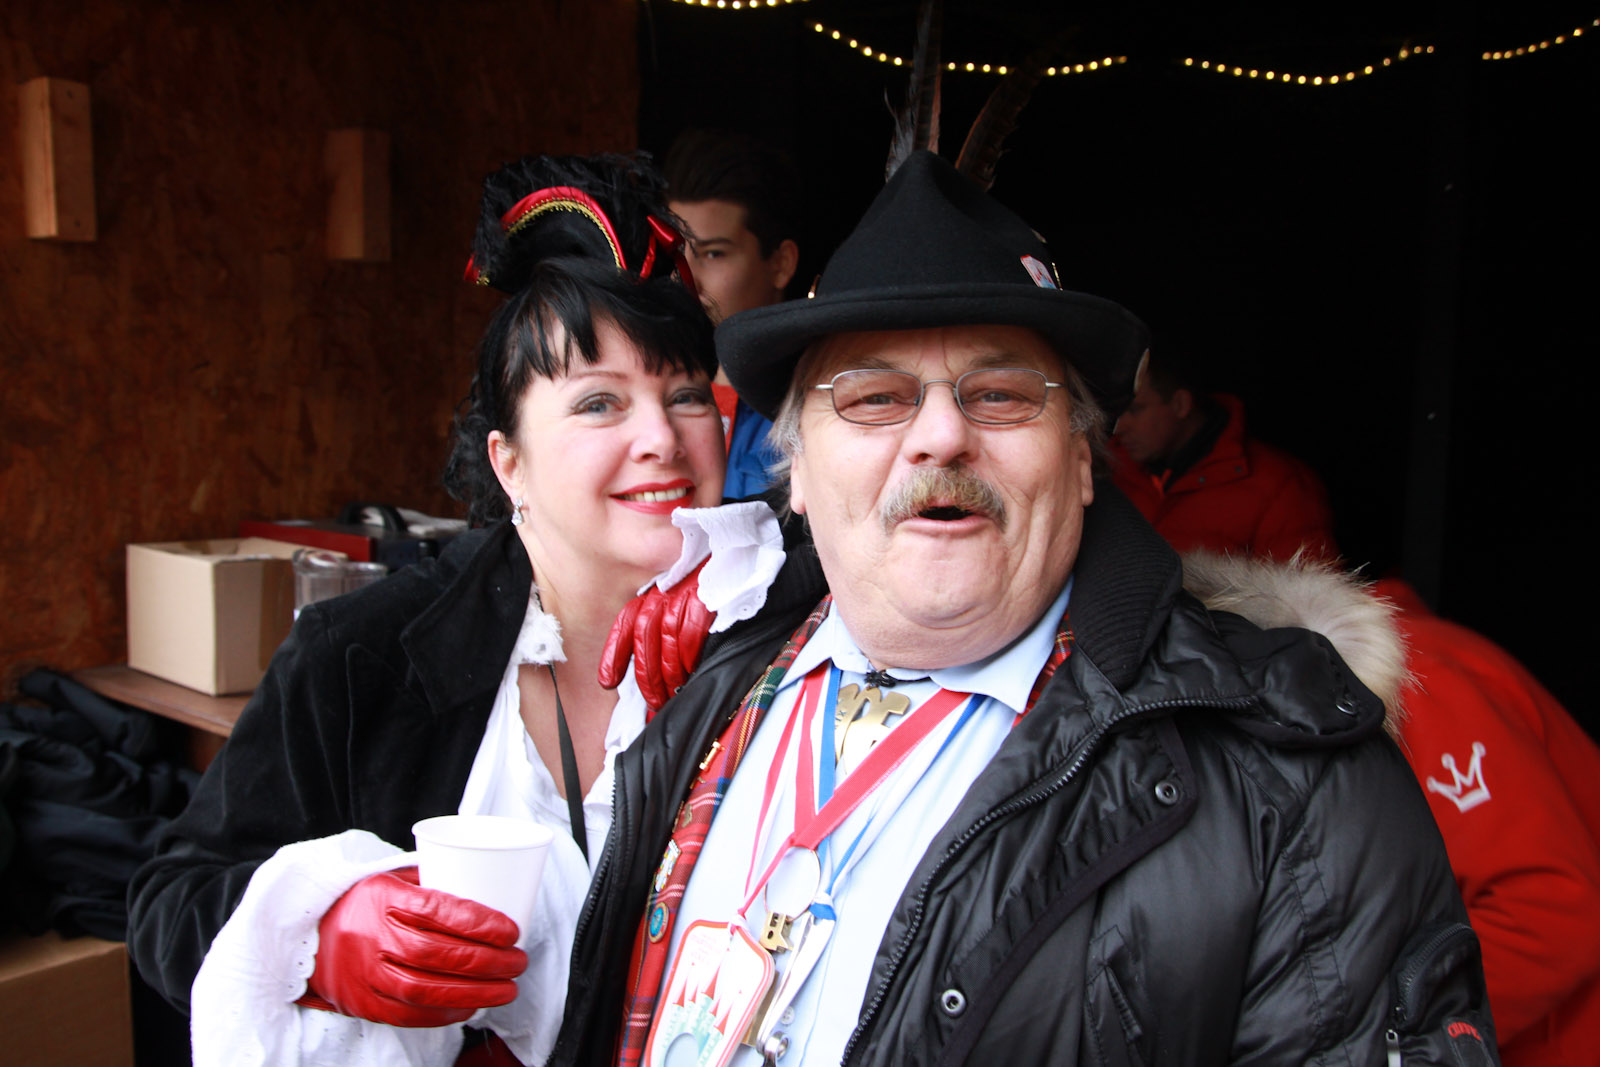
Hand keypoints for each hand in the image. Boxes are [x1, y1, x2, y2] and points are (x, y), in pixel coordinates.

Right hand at [300, 867, 525, 1027]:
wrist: (311, 936)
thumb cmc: (366, 903)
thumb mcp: (395, 878)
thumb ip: (436, 882)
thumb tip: (495, 886)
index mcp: (382, 897)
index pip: (436, 910)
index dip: (479, 923)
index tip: (511, 930)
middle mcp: (371, 936)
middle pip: (436, 953)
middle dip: (487, 961)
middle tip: (518, 961)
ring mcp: (365, 974)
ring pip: (425, 989)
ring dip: (474, 992)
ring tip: (507, 988)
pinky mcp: (363, 1003)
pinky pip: (408, 1015)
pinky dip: (445, 1014)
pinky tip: (472, 1006)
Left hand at [598, 559, 711, 710]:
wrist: (745, 557)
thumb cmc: (716, 586)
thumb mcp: (685, 602)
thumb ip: (668, 628)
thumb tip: (659, 670)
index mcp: (657, 592)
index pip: (627, 621)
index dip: (615, 652)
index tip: (607, 681)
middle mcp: (667, 590)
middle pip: (644, 634)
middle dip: (646, 673)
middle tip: (652, 701)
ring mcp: (686, 590)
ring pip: (666, 635)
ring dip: (668, 670)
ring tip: (672, 693)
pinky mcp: (706, 595)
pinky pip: (691, 629)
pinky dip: (688, 653)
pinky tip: (691, 670)